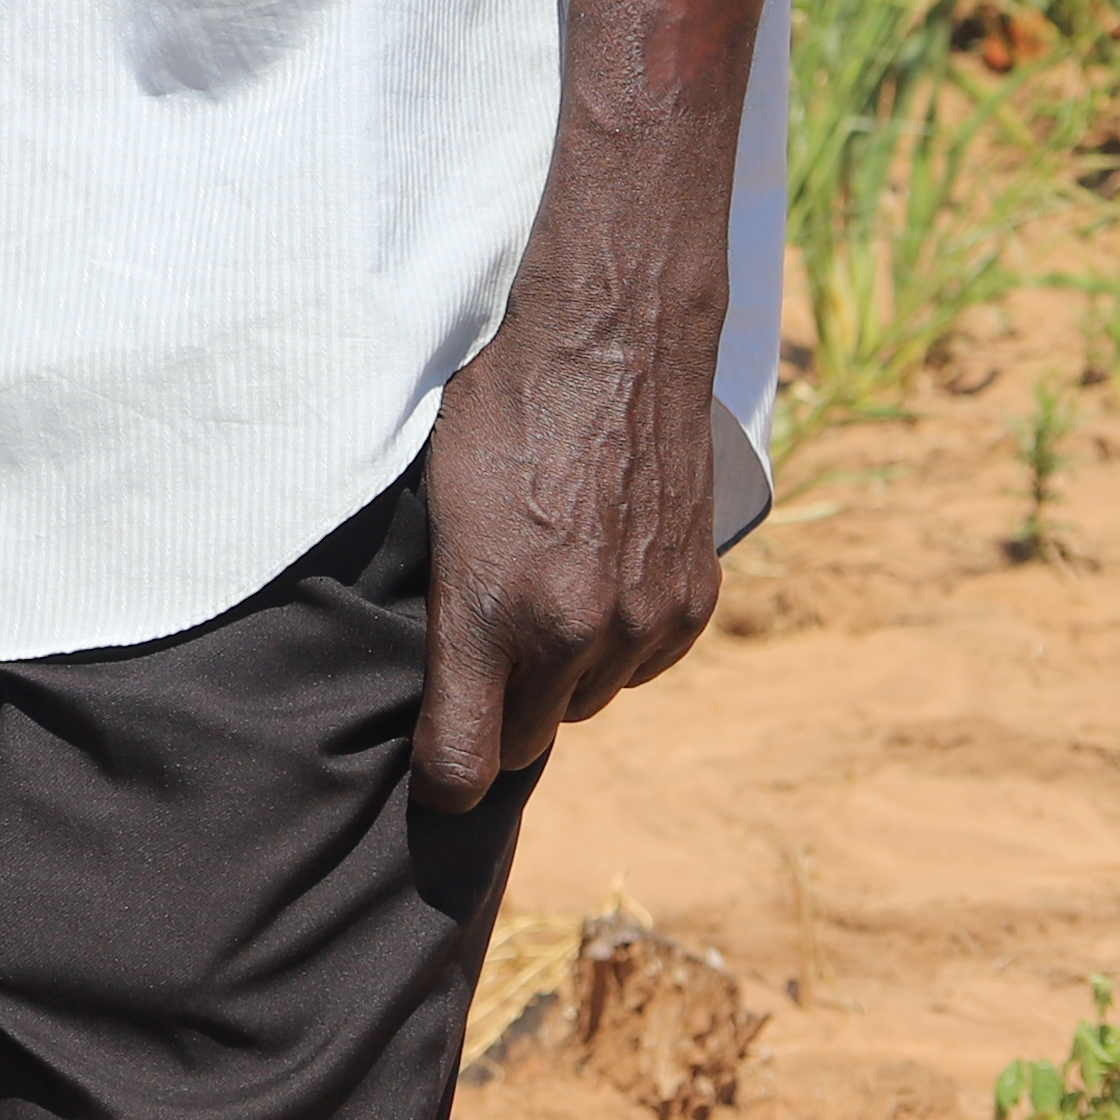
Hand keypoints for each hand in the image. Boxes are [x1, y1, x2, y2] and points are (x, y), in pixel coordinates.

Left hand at [416, 266, 726, 814]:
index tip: (430, 776)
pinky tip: (593, 579)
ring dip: (560, 672)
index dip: (441, 779)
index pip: (464, 762)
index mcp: (490, 611)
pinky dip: (618, 641)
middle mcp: (575, 634)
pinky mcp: (693, 602)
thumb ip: (439, 601)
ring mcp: (643, 621)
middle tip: (478, 653)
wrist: (613, 341)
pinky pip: (644, 664)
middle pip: (524, 737)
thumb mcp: (434, 500)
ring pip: (587, 699)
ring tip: (538, 592)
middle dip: (496, 711)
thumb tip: (426, 670)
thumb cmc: (499, 408)